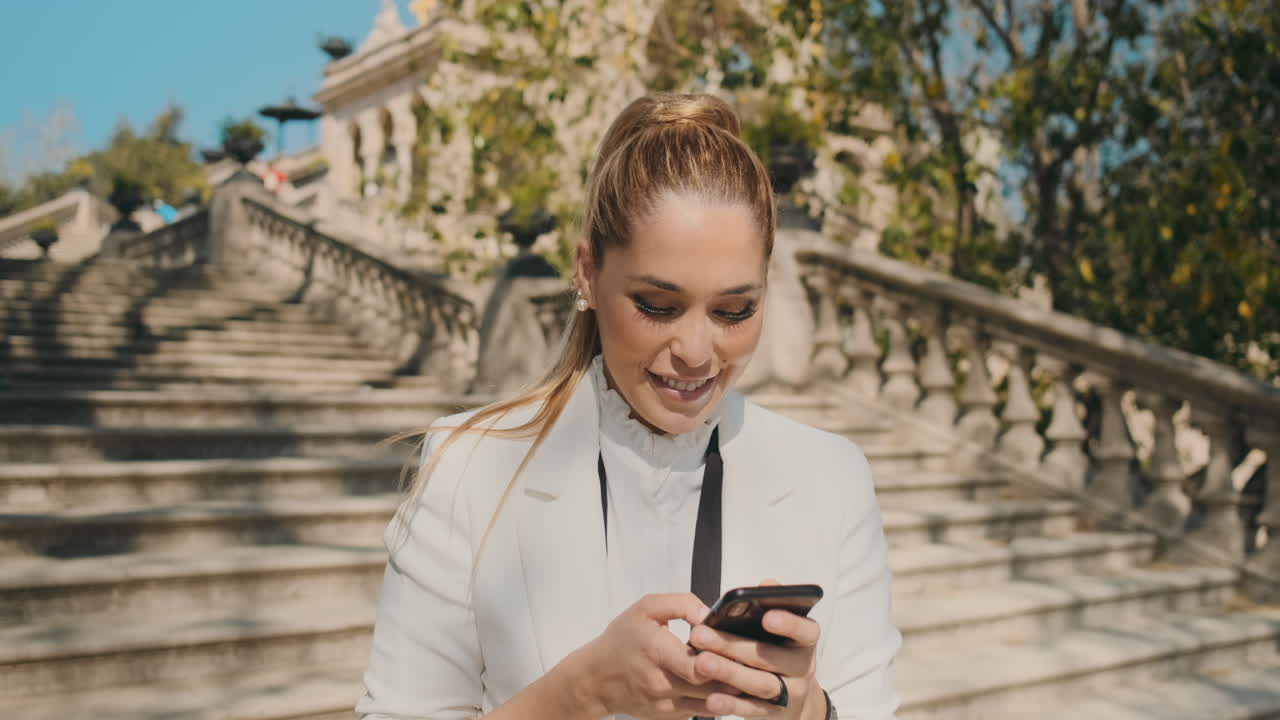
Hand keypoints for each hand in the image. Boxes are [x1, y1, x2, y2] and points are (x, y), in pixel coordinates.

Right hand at [572, 593, 741, 719]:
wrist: (596, 679)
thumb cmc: (621, 640)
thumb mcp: (646, 608)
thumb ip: (681, 603)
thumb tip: (710, 613)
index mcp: (655, 651)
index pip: (697, 665)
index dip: (721, 658)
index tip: (738, 645)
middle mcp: (661, 683)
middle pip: (710, 686)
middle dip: (736, 674)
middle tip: (761, 662)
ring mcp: (666, 705)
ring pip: (711, 703)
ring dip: (734, 691)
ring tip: (755, 675)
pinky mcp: (670, 717)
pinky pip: (702, 710)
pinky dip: (719, 700)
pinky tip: (734, 687)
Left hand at [687, 580, 822, 718]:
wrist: (796, 699)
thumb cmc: (780, 651)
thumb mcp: (783, 629)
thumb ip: (773, 605)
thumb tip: (767, 584)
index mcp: (804, 641)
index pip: (805, 630)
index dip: (789, 624)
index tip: (767, 617)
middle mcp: (802, 667)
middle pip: (770, 657)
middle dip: (734, 646)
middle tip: (701, 634)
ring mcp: (788, 693)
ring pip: (760, 683)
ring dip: (729, 672)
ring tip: (701, 662)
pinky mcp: (772, 713)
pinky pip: (751, 710)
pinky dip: (731, 705)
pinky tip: (711, 699)